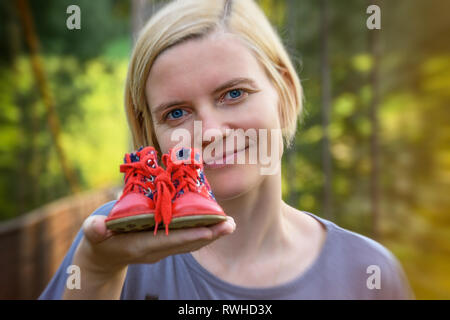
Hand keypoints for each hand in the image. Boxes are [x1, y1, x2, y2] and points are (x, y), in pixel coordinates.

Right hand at [75, 214, 235, 275]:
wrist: (104, 256)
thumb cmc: (99, 239)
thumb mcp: (93, 233)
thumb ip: (95, 230)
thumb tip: (96, 227)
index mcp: (140, 246)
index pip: (169, 241)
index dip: (189, 235)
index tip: (208, 229)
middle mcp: (155, 250)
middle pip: (186, 243)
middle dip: (209, 234)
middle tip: (230, 225)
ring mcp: (162, 250)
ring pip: (190, 243)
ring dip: (211, 234)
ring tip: (230, 224)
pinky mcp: (165, 246)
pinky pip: (187, 240)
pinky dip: (202, 232)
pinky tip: (216, 224)